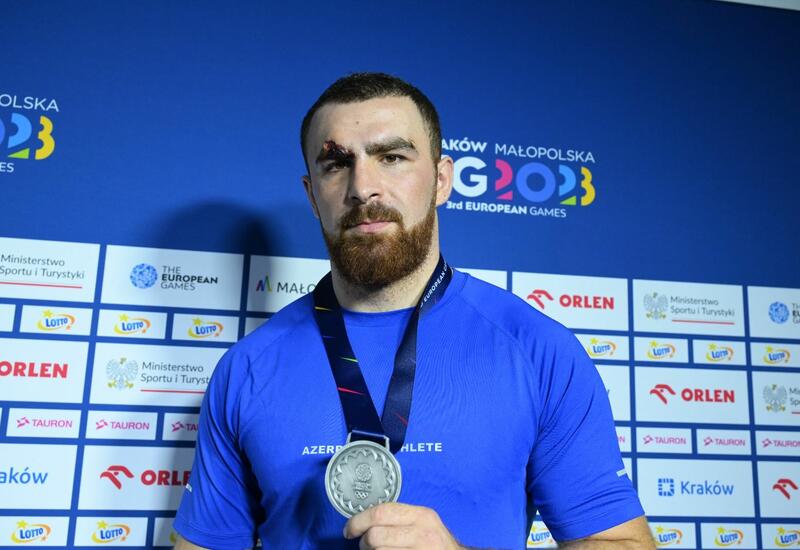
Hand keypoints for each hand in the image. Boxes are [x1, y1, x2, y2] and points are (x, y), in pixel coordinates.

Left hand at [344, 502, 462, 549]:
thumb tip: (364, 519)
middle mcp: (422, 534)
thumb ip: (400, 518)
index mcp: (422, 516)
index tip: (349, 530)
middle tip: (365, 545)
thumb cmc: (435, 543)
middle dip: (364, 543)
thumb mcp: (423, 523)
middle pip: (375, 536)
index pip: (381, 512)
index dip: (358, 521)